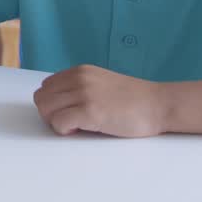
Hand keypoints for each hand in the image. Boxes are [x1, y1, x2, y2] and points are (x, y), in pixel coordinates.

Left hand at [33, 64, 167, 137]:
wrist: (159, 104)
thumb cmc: (134, 99)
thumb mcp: (102, 82)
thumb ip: (80, 87)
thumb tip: (59, 103)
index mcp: (80, 71)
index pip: (46, 87)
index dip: (53, 103)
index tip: (68, 112)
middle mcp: (79, 79)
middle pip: (42, 98)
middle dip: (51, 114)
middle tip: (70, 122)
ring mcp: (84, 94)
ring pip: (46, 110)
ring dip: (56, 122)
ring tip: (76, 126)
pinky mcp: (90, 112)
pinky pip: (58, 123)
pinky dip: (64, 130)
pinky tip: (81, 130)